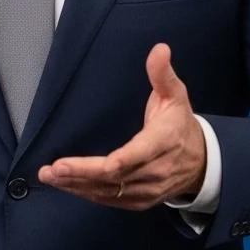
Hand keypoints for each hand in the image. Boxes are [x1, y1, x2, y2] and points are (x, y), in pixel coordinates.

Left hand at [38, 43, 205, 209]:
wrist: (200, 162)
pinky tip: (66, 186)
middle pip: (117, 177)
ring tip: (49, 176)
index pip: (141, 154)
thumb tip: (160, 49)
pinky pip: (111, 200)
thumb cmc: (180, 124)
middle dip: (83, 173)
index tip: (104, 164)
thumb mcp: (175, 95)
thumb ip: (162, 74)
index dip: (122, 162)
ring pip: (110, 192)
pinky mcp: (139, 201)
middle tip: (53, 169)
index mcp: (164, 141)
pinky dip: (86, 194)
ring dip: (77, 186)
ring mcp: (148, 189)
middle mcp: (156, 169)